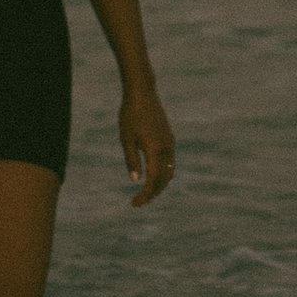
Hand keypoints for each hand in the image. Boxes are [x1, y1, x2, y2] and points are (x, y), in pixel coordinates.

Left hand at [119, 79, 176, 205]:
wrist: (142, 93)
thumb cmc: (130, 115)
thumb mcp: (126, 138)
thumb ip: (132, 160)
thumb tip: (136, 181)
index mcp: (155, 149)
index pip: (153, 180)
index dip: (145, 194)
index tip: (135, 203)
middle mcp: (166, 148)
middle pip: (164, 179)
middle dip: (153, 193)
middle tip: (139, 202)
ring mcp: (170, 143)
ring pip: (169, 171)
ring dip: (159, 185)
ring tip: (146, 193)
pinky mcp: (169, 138)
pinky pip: (170, 162)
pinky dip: (163, 173)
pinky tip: (153, 177)